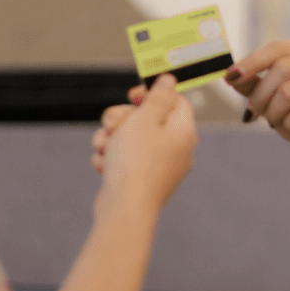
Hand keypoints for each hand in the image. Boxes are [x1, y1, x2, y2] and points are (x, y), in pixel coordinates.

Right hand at [94, 74, 197, 217]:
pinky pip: (125, 159)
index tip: (132, 96)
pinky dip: (112, 159)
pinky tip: (105, 166)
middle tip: (113, 125)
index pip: (175, 100)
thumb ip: (158, 97)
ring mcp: (159, 166)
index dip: (151, 94)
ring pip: (130, 138)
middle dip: (123, 118)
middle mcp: (176, 149)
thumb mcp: (146, 119)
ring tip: (105, 148)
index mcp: (184, 132)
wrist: (123, 209)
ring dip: (112, 138)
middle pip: (149, 118)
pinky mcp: (142, 180)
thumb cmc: (136, 163)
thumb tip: (170, 81)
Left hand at [227, 40, 289, 167]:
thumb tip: (230, 75)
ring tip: (279, 120)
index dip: (252, 62)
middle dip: (261, 94)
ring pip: (289, 92)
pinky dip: (289, 126)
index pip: (278, 48)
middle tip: (256, 110)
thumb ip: (253, 82)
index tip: (231, 76)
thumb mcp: (272, 94)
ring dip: (274, 112)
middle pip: (282, 69)